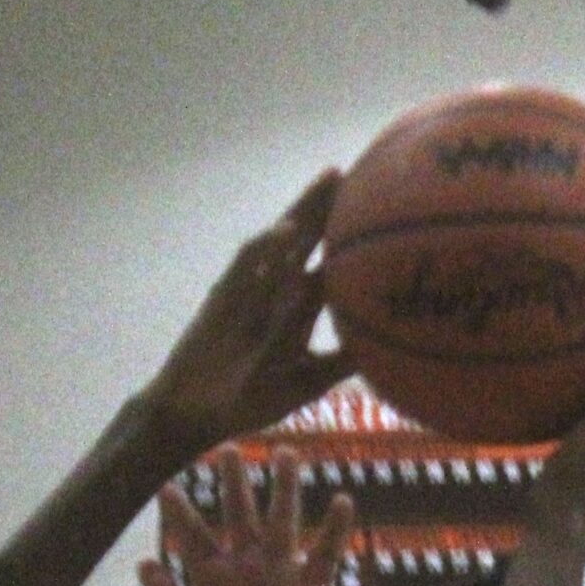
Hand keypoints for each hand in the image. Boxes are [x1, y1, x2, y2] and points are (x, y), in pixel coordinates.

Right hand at [139, 172, 355, 461]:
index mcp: (297, 308)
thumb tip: (385, 354)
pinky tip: (287, 230)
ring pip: (282, 241)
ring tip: (332, 180)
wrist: (199, 414)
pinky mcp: (224, 296)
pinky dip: (266, 248)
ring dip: (305, 210)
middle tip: (363, 171)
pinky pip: (246, 267)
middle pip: (309, 239)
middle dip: (331, 207)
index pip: (329, 262)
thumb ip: (341, 365)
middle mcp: (276, 291)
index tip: (383, 210)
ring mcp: (250, 289)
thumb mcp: (306, 383)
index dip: (350, 237)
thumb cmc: (250, 400)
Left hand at [141, 448, 354, 585]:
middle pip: (240, 513)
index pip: (194, 535)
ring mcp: (281, 569)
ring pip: (283, 521)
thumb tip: (144, 563)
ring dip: (285, 489)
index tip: (166, 487)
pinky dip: (335, 528)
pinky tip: (341, 500)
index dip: (180, 512)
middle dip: (234, 483)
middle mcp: (247, 561)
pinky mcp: (313, 585)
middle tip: (228, 450)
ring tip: (286, 454)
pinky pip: (325, 552)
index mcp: (213, 572)